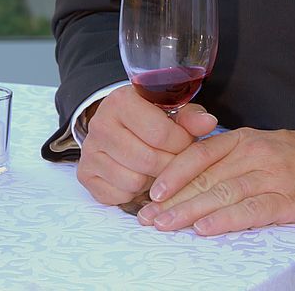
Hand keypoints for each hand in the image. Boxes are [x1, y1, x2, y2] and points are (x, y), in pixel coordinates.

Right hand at [76, 84, 217, 204]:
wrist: (119, 124)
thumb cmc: (152, 117)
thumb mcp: (173, 110)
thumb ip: (191, 117)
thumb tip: (209, 123)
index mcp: (121, 101)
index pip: (160, 133)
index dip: (181, 143)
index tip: (186, 142)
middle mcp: (100, 124)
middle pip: (148, 160)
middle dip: (169, 163)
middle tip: (174, 157)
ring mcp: (90, 151)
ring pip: (134, 180)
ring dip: (152, 178)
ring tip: (156, 164)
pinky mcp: (85, 174)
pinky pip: (118, 195)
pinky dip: (134, 191)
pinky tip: (139, 174)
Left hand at [137, 126, 294, 234]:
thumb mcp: (263, 144)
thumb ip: (232, 156)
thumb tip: (194, 176)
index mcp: (245, 138)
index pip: (200, 154)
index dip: (173, 173)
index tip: (152, 191)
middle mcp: (254, 153)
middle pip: (205, 176)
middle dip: (173, 198)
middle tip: (148, 217)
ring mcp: (272, 175)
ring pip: (222, 193)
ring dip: (190, 210)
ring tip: (165, 225)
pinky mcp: (289, 199)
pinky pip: (251, 210)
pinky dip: (226, 219)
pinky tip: (205, 229)